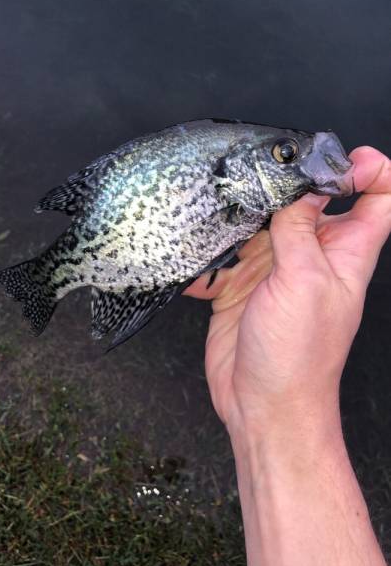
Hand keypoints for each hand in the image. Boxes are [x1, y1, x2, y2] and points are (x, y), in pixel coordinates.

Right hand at [185, 146, 390, 433]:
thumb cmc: (299, 357)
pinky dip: (206, 258)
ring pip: (259, 222)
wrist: (263, 407)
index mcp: (345, 252)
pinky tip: (192, 260)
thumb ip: (300, 228)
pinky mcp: (241, 286)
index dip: (369, 171)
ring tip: (216, 207)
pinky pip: (222, 257)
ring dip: (238, 215)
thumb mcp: (304, 280)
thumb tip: (297, 185)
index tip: (341, 158)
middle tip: (255, 169)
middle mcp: (313, 255)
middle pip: (308, 200)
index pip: (379, 199)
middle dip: (283, 182)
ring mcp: (274, 269)